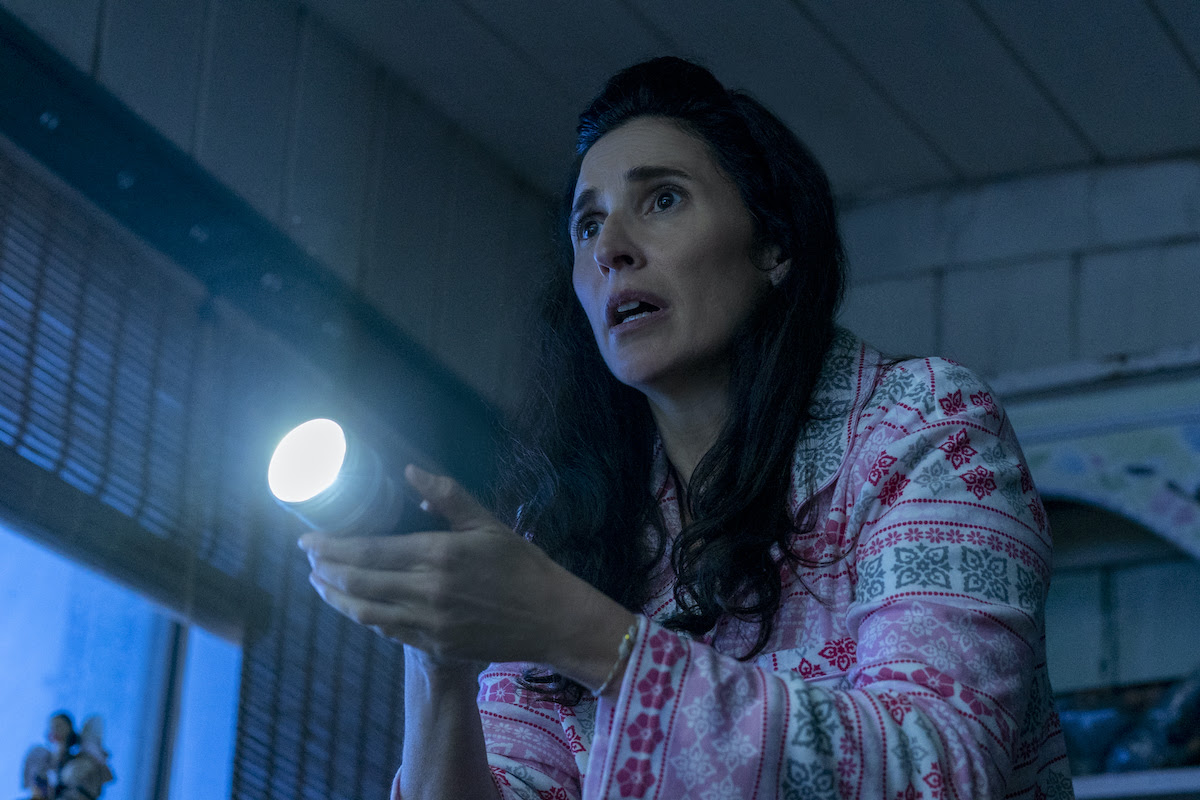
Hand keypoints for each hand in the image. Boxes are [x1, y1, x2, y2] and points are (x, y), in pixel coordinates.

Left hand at [299, 465, 620, 674]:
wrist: (551, 618)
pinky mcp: (435, 645)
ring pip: (365, 612)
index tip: (307, 540)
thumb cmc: (522, 566)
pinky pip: (387, 631)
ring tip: (320, 582)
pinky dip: (363, 617)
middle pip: (358, 582)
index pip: (368, 551)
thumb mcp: (488, 524)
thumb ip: (447, 497)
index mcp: (438, 554)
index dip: (330, 547)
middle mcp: (426, 591)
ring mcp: (428, 623)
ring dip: (336, 597)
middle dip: (324, 570)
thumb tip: (410, 472)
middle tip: (308, 558)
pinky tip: (355, 605)